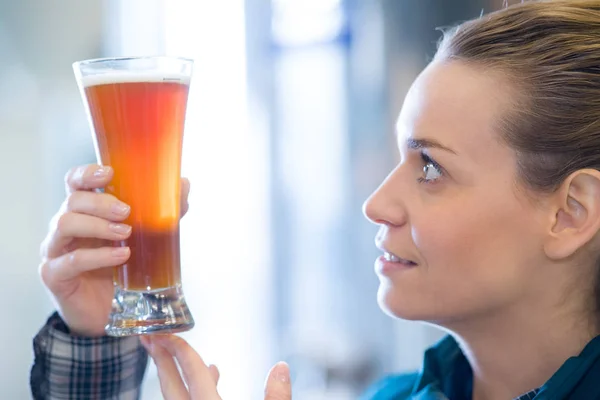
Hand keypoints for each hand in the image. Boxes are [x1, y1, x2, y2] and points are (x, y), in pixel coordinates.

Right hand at [39, 164, 190, 335]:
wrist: (109, 313)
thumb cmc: (122, 269)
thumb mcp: (146, 236)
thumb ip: (163, 211)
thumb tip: (184, 184)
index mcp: (84, 212)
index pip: (74, 182)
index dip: (86, 174)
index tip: (109, 174)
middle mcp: (65, 226)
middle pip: (72, 200)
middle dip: (101, 203)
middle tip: (127, 211)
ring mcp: (55, 250)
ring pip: (65, 224)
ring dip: (98, 225)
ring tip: (126, 233)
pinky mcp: (54, 274)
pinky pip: (72, 260)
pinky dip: (99, 256)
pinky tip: (122, 255)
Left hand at [140, 335, 291, 399]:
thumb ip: (277, 397)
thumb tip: (281, 367)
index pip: (192, 374)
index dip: (179, 350)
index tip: (164, 332)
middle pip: (171, 385)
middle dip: (161, 359)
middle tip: (148, 337)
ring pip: (176, 397)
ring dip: (174, 375)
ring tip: (174, 355)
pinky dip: (192, 390)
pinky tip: (211, 378)